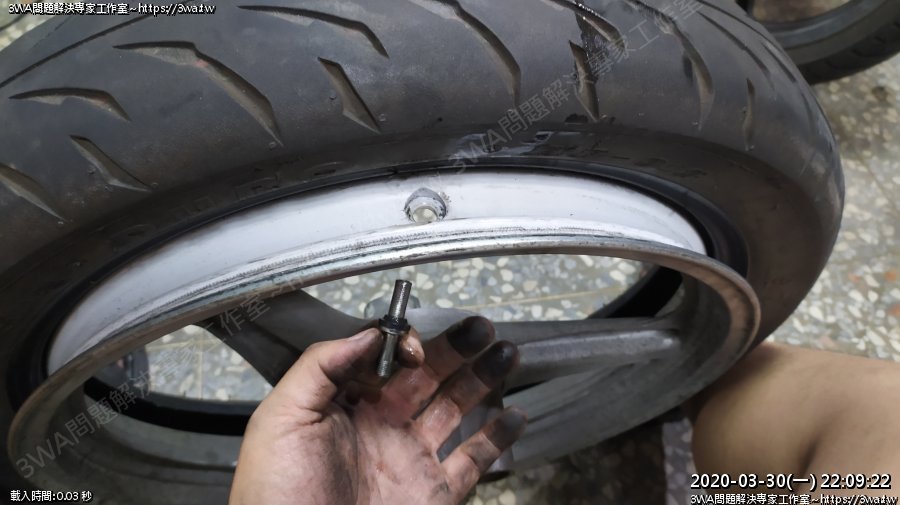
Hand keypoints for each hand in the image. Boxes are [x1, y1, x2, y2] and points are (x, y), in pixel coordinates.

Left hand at [229, 316, 525, 504]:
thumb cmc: (276, 496)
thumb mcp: (282, 418)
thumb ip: (321, 366)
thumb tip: (369, 334)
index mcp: (343, 406)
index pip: (383, 359)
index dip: (404, 344)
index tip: (415, 346)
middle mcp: (380, 426)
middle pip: (427, 376)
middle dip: (455, 348)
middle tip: (480, 327)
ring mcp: (410, 458)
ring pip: (455, 408)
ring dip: (482, 379)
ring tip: (505, 352)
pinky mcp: (434, 492)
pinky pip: (473, 460)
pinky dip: (498, 437)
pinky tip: (515, 415)